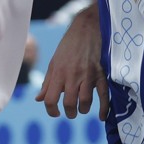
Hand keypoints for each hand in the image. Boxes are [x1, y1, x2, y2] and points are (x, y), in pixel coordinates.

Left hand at [36, 3, 108, 119]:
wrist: (87, 27)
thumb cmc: (69, 45)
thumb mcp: (54, 61)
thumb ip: (48, 82)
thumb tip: (39, 99)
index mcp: (58, 73)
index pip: (50, 99)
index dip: (51, 110)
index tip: (55, 112)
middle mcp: (72, 75)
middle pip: (68, 103)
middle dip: (69, 112)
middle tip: (71, 111)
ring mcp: (88, 75)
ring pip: (85, 102)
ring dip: (83, 109)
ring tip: (82, 108)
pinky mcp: (101, 73)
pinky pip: (103, 95)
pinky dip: (104, 108)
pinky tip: (102, 116)